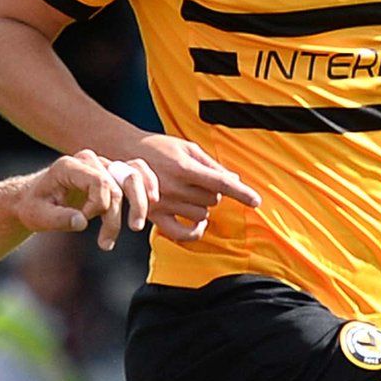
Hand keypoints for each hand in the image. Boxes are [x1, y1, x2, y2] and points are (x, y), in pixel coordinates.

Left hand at [19, 150, 159, 252]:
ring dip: (139, 204)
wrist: (32, 199)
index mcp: (69, 166)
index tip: (83, 220)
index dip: (98, 206)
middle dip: (123, 210)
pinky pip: (136, 174)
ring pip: (132, 176)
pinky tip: (153, 203)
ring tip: (135, 227)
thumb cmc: (34, 207)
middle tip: (118, 237)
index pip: (99, 181)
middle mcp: (89, 161)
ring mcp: (101, 165)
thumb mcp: (38, 216)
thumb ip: (59, 219)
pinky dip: (147, 187)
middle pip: (121, 179)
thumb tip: (82, 222)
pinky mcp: (110, 174)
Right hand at [125, 133, 259, 242]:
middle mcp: (175, 187)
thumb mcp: (187, 147)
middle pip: (213, 200)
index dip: (241, 192)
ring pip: (202, 214)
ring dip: (203, 206)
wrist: (124, 153)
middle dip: (214, 192)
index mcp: (185, 167)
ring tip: (190, 192)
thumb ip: (211, 164)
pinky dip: (195, 231)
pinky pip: (182, 233)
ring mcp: (165, 203)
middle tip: (201, 181)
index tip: (256, 201)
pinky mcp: (156, 216)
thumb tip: (234, 178)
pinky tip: (198, 223)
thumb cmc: (160, 147)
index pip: (221, 183)